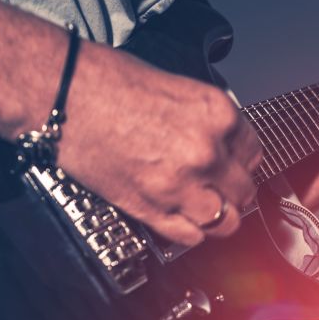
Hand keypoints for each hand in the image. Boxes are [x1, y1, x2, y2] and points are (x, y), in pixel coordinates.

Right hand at [58, 46, 261, 246]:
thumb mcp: (176, 88)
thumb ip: (205, 120)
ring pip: (224, 221)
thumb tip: (217, 144)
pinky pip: (189, 236)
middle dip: (232, 191)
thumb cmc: (107, 82)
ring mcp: (179, 184)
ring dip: (216, 216)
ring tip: (203, 208)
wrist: (64, 96)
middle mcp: (206, 152)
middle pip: (243, 191)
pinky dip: (188, 231)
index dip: (241, 161)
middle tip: (219, 189)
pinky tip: (180, 218)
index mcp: (217, 114)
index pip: (254, 153)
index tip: (231, 166)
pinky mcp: (149, 208)